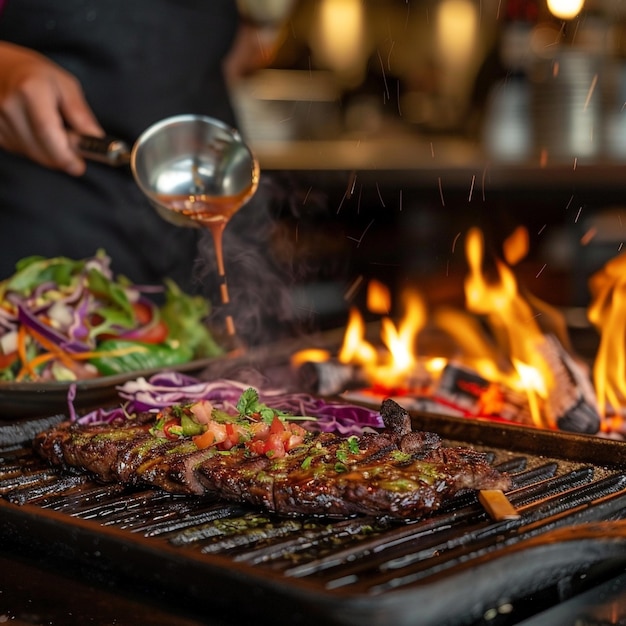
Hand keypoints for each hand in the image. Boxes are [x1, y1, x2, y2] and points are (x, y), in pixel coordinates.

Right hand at [0, 42, 103, 175]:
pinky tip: (36, 132)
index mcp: (31, 91)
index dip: (65, 155)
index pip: (48, 133)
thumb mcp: (66, 85)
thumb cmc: (36, 74)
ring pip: (33, 154)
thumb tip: (95, 138)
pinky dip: (35, 149)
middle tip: (74, 150)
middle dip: (62, 158)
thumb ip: (81, 114)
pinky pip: (21, 151)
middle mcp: (10, 106)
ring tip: (53, 132)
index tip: (79, 166)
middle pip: (41, 150)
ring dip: (49, 153)